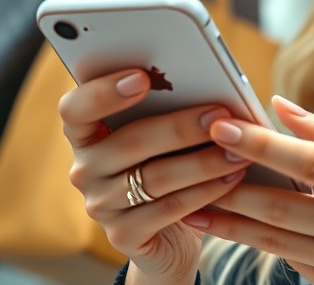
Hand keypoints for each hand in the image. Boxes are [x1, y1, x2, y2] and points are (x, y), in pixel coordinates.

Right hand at [58, 69, 250, 283]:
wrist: (170, 232)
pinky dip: (205, 192)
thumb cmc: (169, 164)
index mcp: (86, 134)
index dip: (103, 92)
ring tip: (238, 149)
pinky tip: (231, 178)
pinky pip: (170, 209)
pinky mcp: (125, 235)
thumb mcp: (163, 137)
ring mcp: (101, 206)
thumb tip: (207, 83)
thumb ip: (168, 109)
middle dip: (181, 127)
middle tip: (219, 116)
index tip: (142, 78)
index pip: (75, 109)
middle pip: (130, 142)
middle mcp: (85, 170)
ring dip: (203, 162)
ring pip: (156, 177)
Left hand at [184, 96, 313, 284]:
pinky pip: (292, 264)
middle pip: (284, 207)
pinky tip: (232, 230)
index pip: (310, 162)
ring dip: (231, 224)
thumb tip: (282, 106)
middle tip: (192, 163)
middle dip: (232, 186)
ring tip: (192, 206)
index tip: (222, 124)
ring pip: (277, 242)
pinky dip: (259, 245)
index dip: (262, 144)